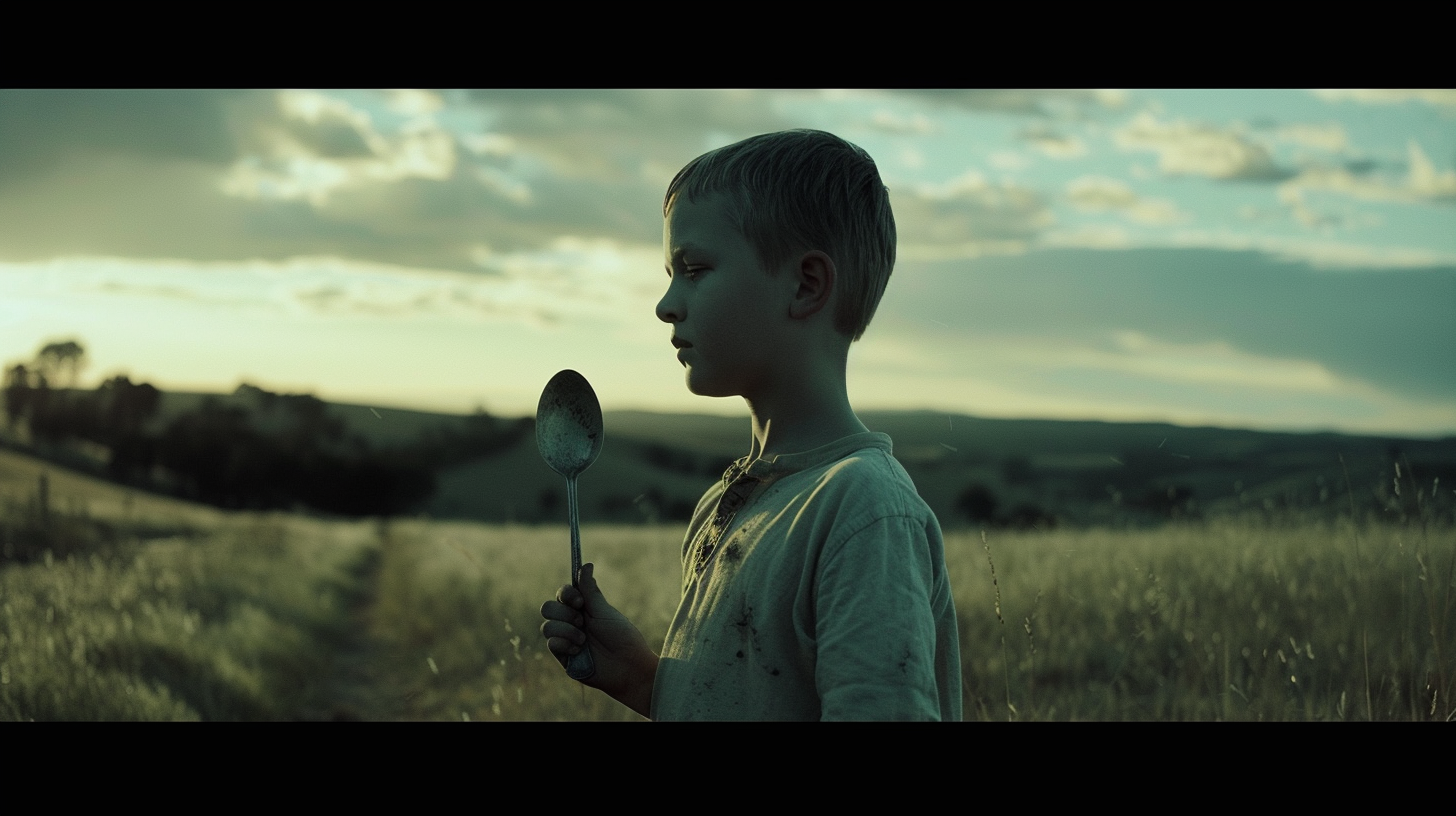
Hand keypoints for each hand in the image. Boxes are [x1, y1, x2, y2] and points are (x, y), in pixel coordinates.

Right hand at [540, 563, 658, 716]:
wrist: (628, 666)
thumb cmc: (622, 637)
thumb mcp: (605, 611)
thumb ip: (589, 591)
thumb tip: (586, 565)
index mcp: (582, 609)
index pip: (561, 594)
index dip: (565, 594)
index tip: (579, 601)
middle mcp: (571, 622)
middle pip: (548, 607)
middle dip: (563, 613)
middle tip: (582, 621)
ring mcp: (566, 640)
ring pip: (547, 626)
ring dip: (566, 630)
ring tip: (583, 639)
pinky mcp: (563, 657)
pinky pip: (551, 643)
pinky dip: (565, 643)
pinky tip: (579, 650)